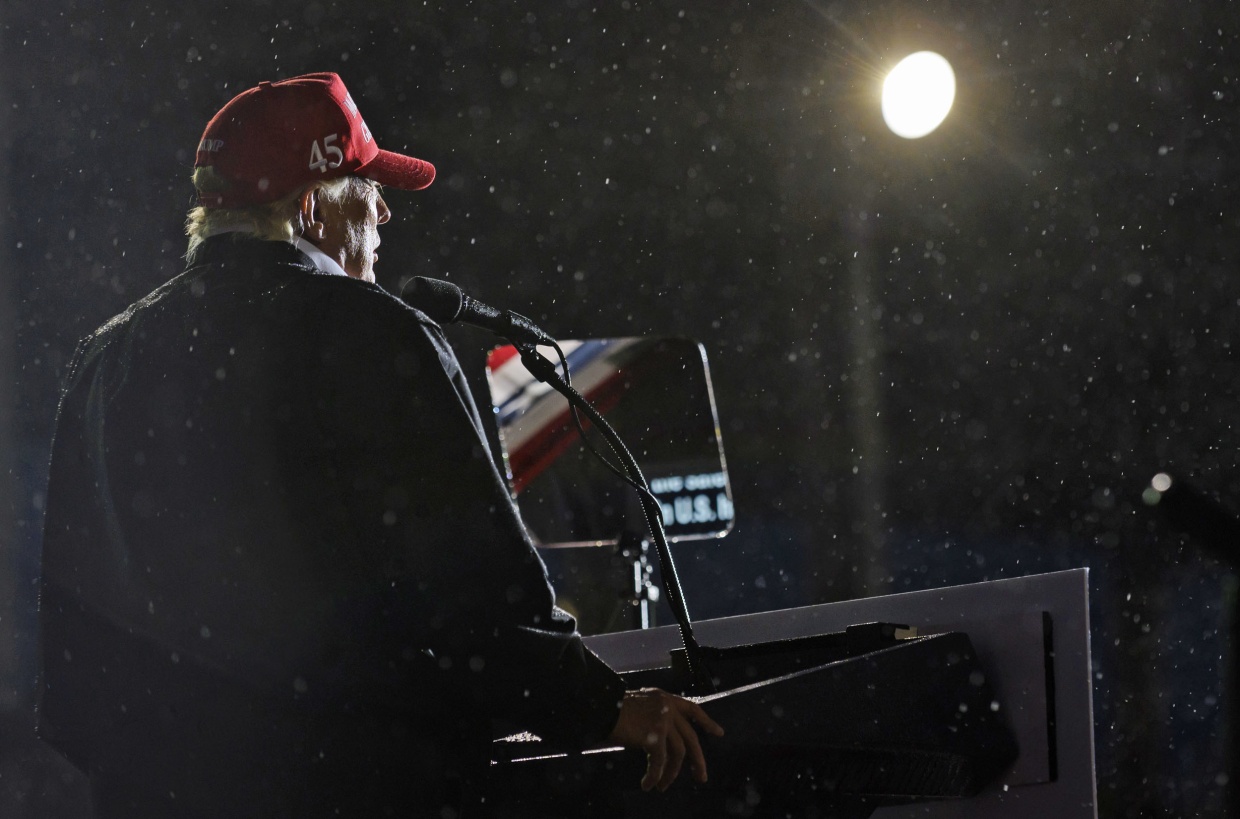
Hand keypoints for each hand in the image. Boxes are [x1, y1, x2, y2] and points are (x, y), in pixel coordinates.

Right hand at [607, 687, 724, 791]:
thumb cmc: (614, 707)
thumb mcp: (641, 705)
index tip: (719, 733)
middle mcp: (668, 708)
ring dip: (671, 773)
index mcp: (665, 699)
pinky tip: (648, 785)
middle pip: (690, 738)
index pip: (692, 709)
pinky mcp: (654, 736)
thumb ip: (655, 715)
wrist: (601, 707)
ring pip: (678, 753)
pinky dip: (654, 776)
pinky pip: (659, 762)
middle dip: (698, 760)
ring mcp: (663, 722)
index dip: (706, 722)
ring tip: (663, 786)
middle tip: (701, 777)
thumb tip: (661, 741)